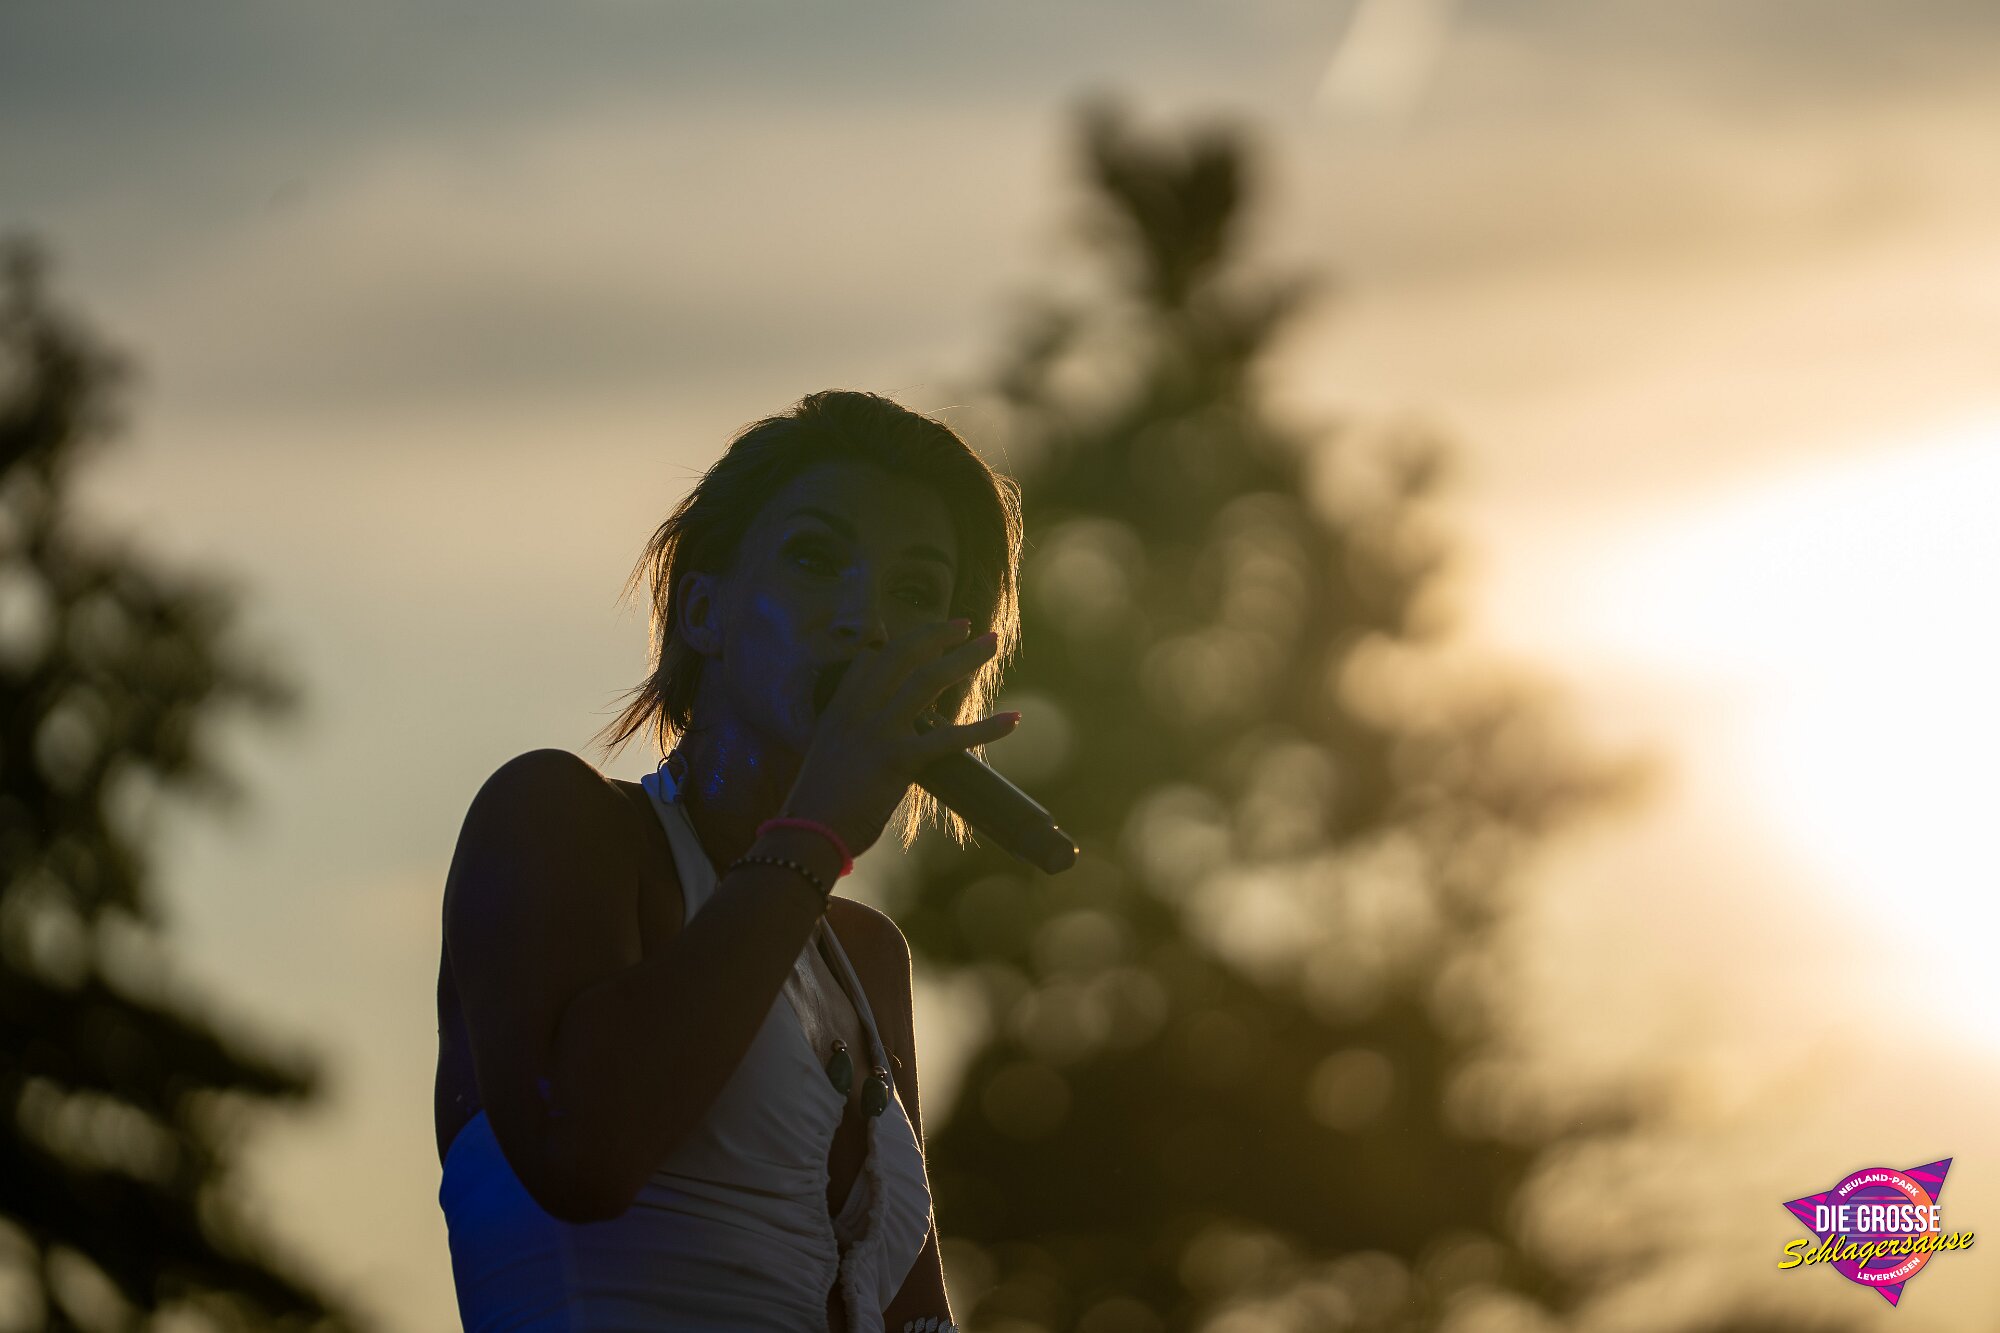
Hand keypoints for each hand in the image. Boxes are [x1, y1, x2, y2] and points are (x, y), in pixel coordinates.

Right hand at [779, 619, 1020, 858]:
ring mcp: (878, 731)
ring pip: (929, 681)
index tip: (928, 637)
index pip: (871, 660)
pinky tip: (1012, 718)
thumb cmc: (818, 806)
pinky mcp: (898, 759)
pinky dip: (985, 728)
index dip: (902, 644)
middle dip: (937, 635)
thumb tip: (875, 745)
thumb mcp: (827, 757)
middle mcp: (858, 710)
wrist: (807, 834)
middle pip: (903, 656)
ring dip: (965, 658)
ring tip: (992, 644)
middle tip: (966, 624)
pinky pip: (951, 737)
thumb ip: (852, 740)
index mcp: (840, 708)